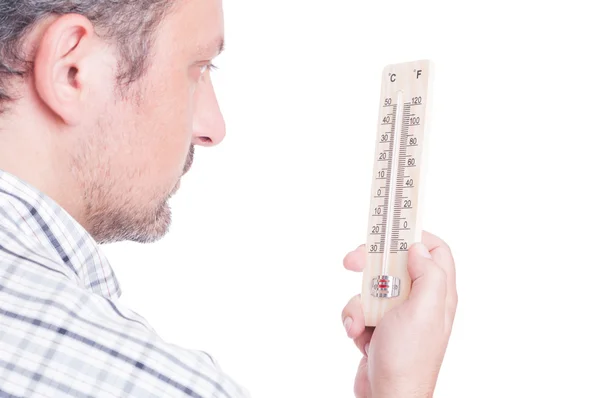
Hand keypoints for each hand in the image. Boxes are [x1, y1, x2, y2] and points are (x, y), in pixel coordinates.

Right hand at [341, 231, 457, 397]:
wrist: (387, 396)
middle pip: (396, 264)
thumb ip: (429, 275)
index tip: (391, 230)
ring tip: (360, 322)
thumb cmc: (408, 359)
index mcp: (438, 294)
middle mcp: (420, 301)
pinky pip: (361, 308)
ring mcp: (398, 314)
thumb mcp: (424, 311)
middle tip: (353, 260)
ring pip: (372, 287)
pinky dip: (354, 319)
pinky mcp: (379, 326)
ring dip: (358, 301)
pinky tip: (357, 334)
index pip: (436, 251)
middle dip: (371, 263)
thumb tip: (419, 248)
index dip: (415, 237)